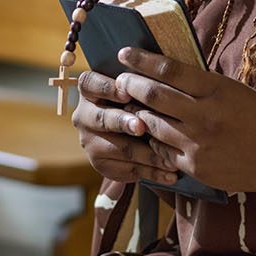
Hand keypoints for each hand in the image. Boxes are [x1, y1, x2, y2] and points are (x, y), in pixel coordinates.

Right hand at [71, 70, 178, 186]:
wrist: (135, 132)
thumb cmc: (140, 99)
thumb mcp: (138, 88)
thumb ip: (143, 84)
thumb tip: (159, 81)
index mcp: (89, 89)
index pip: (90, 83)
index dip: (107, 89)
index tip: (127, 93)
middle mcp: (84, 116)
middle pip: (101, 119)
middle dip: (123, 123)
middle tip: (141, 127)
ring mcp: (90, 142)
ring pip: (119, 149)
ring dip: (147, 154)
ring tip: (170, 159)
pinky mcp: (101, 164)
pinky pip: (128, 170)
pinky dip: (152, 172)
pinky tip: (171, 175)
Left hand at [103, 46, 255, 195]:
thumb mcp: (235, 90)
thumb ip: (203, 84)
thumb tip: (167, 71)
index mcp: (216, 90)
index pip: (169, 69)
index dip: (141, 60)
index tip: (124, 53)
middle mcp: (204, 116)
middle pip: (153, 96)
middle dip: (130, 85)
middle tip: (119, 80)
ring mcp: (198, 145)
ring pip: (152, 125)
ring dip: (136, 114)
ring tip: (128, 106)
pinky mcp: (195, 168)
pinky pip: (162, 152)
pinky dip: (153, 141)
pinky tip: (149, 134)